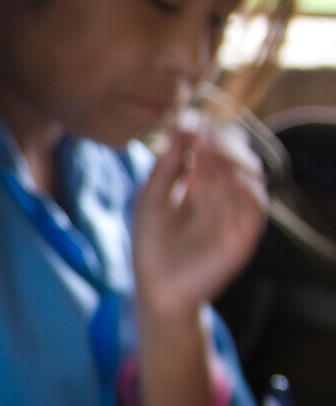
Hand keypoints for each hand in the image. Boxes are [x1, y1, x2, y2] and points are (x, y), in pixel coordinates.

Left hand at [133, 115, 266, 323]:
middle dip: (221, 142)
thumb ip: (169, 164)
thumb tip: (182, 124)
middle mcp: (225, 197)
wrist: (155, 287)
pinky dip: (241, 188)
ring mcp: (236, 215)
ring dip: (229, 160)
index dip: (209, 133)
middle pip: (236, 159)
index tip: (192, 118)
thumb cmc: (151, 244)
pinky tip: (223, 175)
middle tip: (202, 130)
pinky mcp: (244, 236)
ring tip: (207, 148)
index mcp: (204, 185)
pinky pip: (254, 206)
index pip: (217, 150)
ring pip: (247, 177)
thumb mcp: (153, 196)